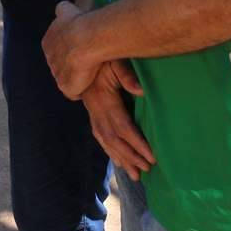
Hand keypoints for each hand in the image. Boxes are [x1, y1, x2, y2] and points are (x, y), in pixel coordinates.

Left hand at [43, 0, 102, 99]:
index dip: (70, 51)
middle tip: (88, 63)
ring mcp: (56, 74)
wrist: (85, 38)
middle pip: (61, 65)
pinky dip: (80, 89)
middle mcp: (49, 59)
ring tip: (91, 73)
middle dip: (71, 65)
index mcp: (48, 42)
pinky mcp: (65, 87)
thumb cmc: (78, 22)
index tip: (82, 50)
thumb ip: (63, 11)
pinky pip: (73, 92)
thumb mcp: (67, 10)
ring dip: (77, 78)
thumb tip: (62, 9)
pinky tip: (90, 83)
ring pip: (67, 79)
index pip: (57, 50)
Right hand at [81, 59, 153, 180]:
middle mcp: (95, 110)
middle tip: (147, 170)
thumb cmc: (102, 57)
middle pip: (113, 139)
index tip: (152, 157)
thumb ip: (127, 75)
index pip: (122, 127)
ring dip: (121, 158)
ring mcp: (92, 113)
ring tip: (135, 174)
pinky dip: (110, 151)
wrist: (79, 55)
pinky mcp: (91, 113)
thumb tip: (142, 92)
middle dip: (131, 156)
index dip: (137, 143)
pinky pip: (99, 137)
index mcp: (103, 99)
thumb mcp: (114, 61)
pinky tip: (119, 161)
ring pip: (105, 141)